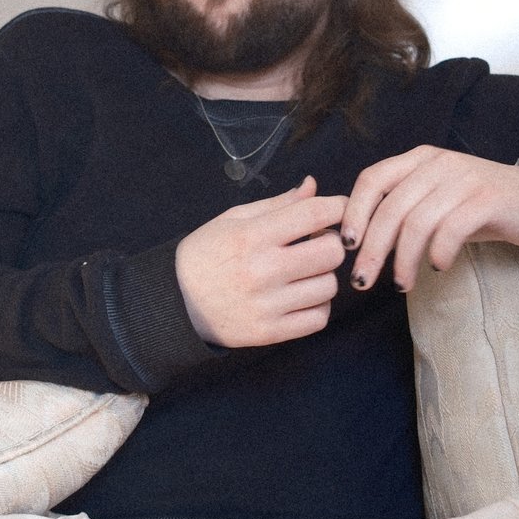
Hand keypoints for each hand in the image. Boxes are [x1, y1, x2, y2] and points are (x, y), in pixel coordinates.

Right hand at [175, 176, 347, 346]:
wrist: (177, 302)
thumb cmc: (207, 253)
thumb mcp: (234, 219)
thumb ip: (278, 204)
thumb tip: (313, 186)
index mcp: (251, 236)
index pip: (312, 215)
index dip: (337, 206)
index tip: (341, 207)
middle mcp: (262, 270)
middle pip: (331, 252)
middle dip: (332, 242)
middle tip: (317, 242)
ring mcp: (267, 305)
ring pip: (329, 286)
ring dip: (324, 275)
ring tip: (306, 271)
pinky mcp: (270, 333)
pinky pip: (319, 318)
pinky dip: (319, 305)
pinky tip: (303, 295)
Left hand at [340, 146, 518, 292]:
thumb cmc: (478, 206)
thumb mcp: (436, 199)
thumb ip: (404, 209)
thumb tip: (361, 241)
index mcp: (418, 159)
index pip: (373, 179)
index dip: (355, 212)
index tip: (347, 246)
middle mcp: (438, 163)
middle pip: (392, 207)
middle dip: (373, 248)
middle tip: (362, 281)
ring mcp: (464, 178)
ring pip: (418, 221)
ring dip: (404, 259)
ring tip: (401, 285)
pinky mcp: (489, 199)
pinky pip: (452, 228)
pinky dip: (438, 251)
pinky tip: (437, 267)